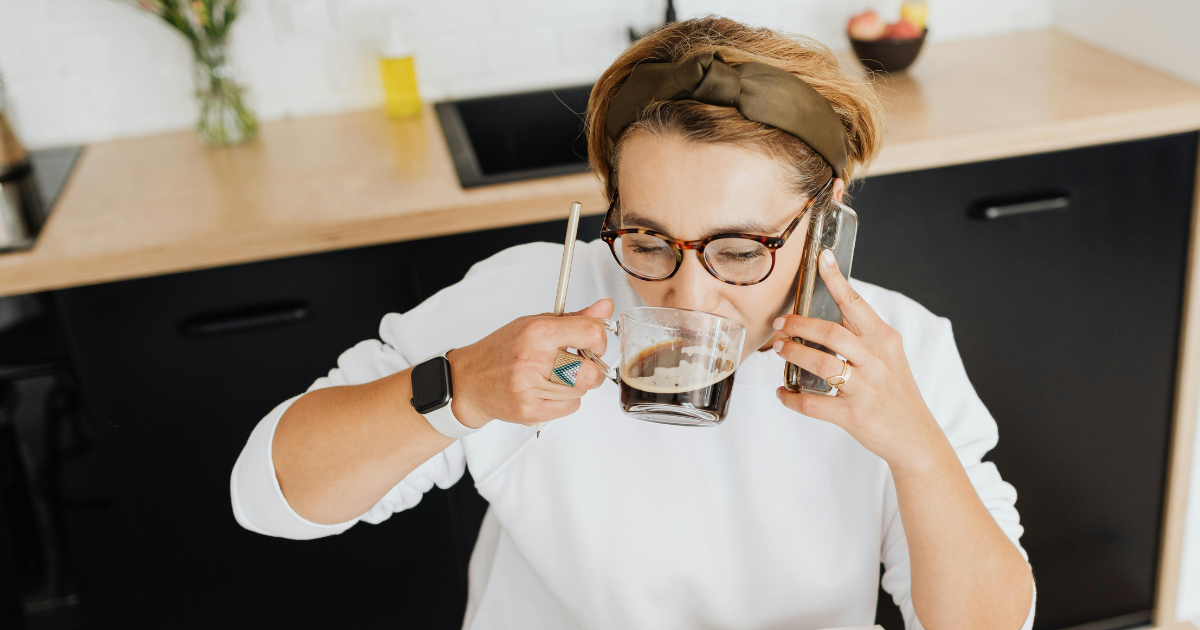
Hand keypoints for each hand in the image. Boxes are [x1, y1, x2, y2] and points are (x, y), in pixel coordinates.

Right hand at [447, 299, 613, 428]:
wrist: (469, 381)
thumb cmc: (503, 350)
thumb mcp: (535, 324)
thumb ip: (575, 319)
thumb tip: (606, 307)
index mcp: (537, 332)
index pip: (590, 334)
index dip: (600, 339)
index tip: (593, 342)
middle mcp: (533, 360)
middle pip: (591, 372)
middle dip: (592, 368)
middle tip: (580, 363)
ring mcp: (530, 389)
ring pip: (581, 392)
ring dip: (576, 384)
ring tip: (554, 375)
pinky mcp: (530, 411)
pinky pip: (570, 408)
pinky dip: (565, 400)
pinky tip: (547, 390)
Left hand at [772, 250, 941, 469]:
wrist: (916, 436)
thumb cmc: (896, 392)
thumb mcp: (888, 357)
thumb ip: (861, 337)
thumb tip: (823, 317)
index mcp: (884, 340)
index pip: (857, 304)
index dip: (836, 280)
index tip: (821, 259)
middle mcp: (876, 361)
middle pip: (831, 333)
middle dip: (799, 325)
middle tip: (780, 324)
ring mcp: (866, 389)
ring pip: (821, 364)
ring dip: (793, 354)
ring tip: (778, 350)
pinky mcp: (854, 415)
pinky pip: (813, 404)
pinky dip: (791, 398)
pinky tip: (782, 392)